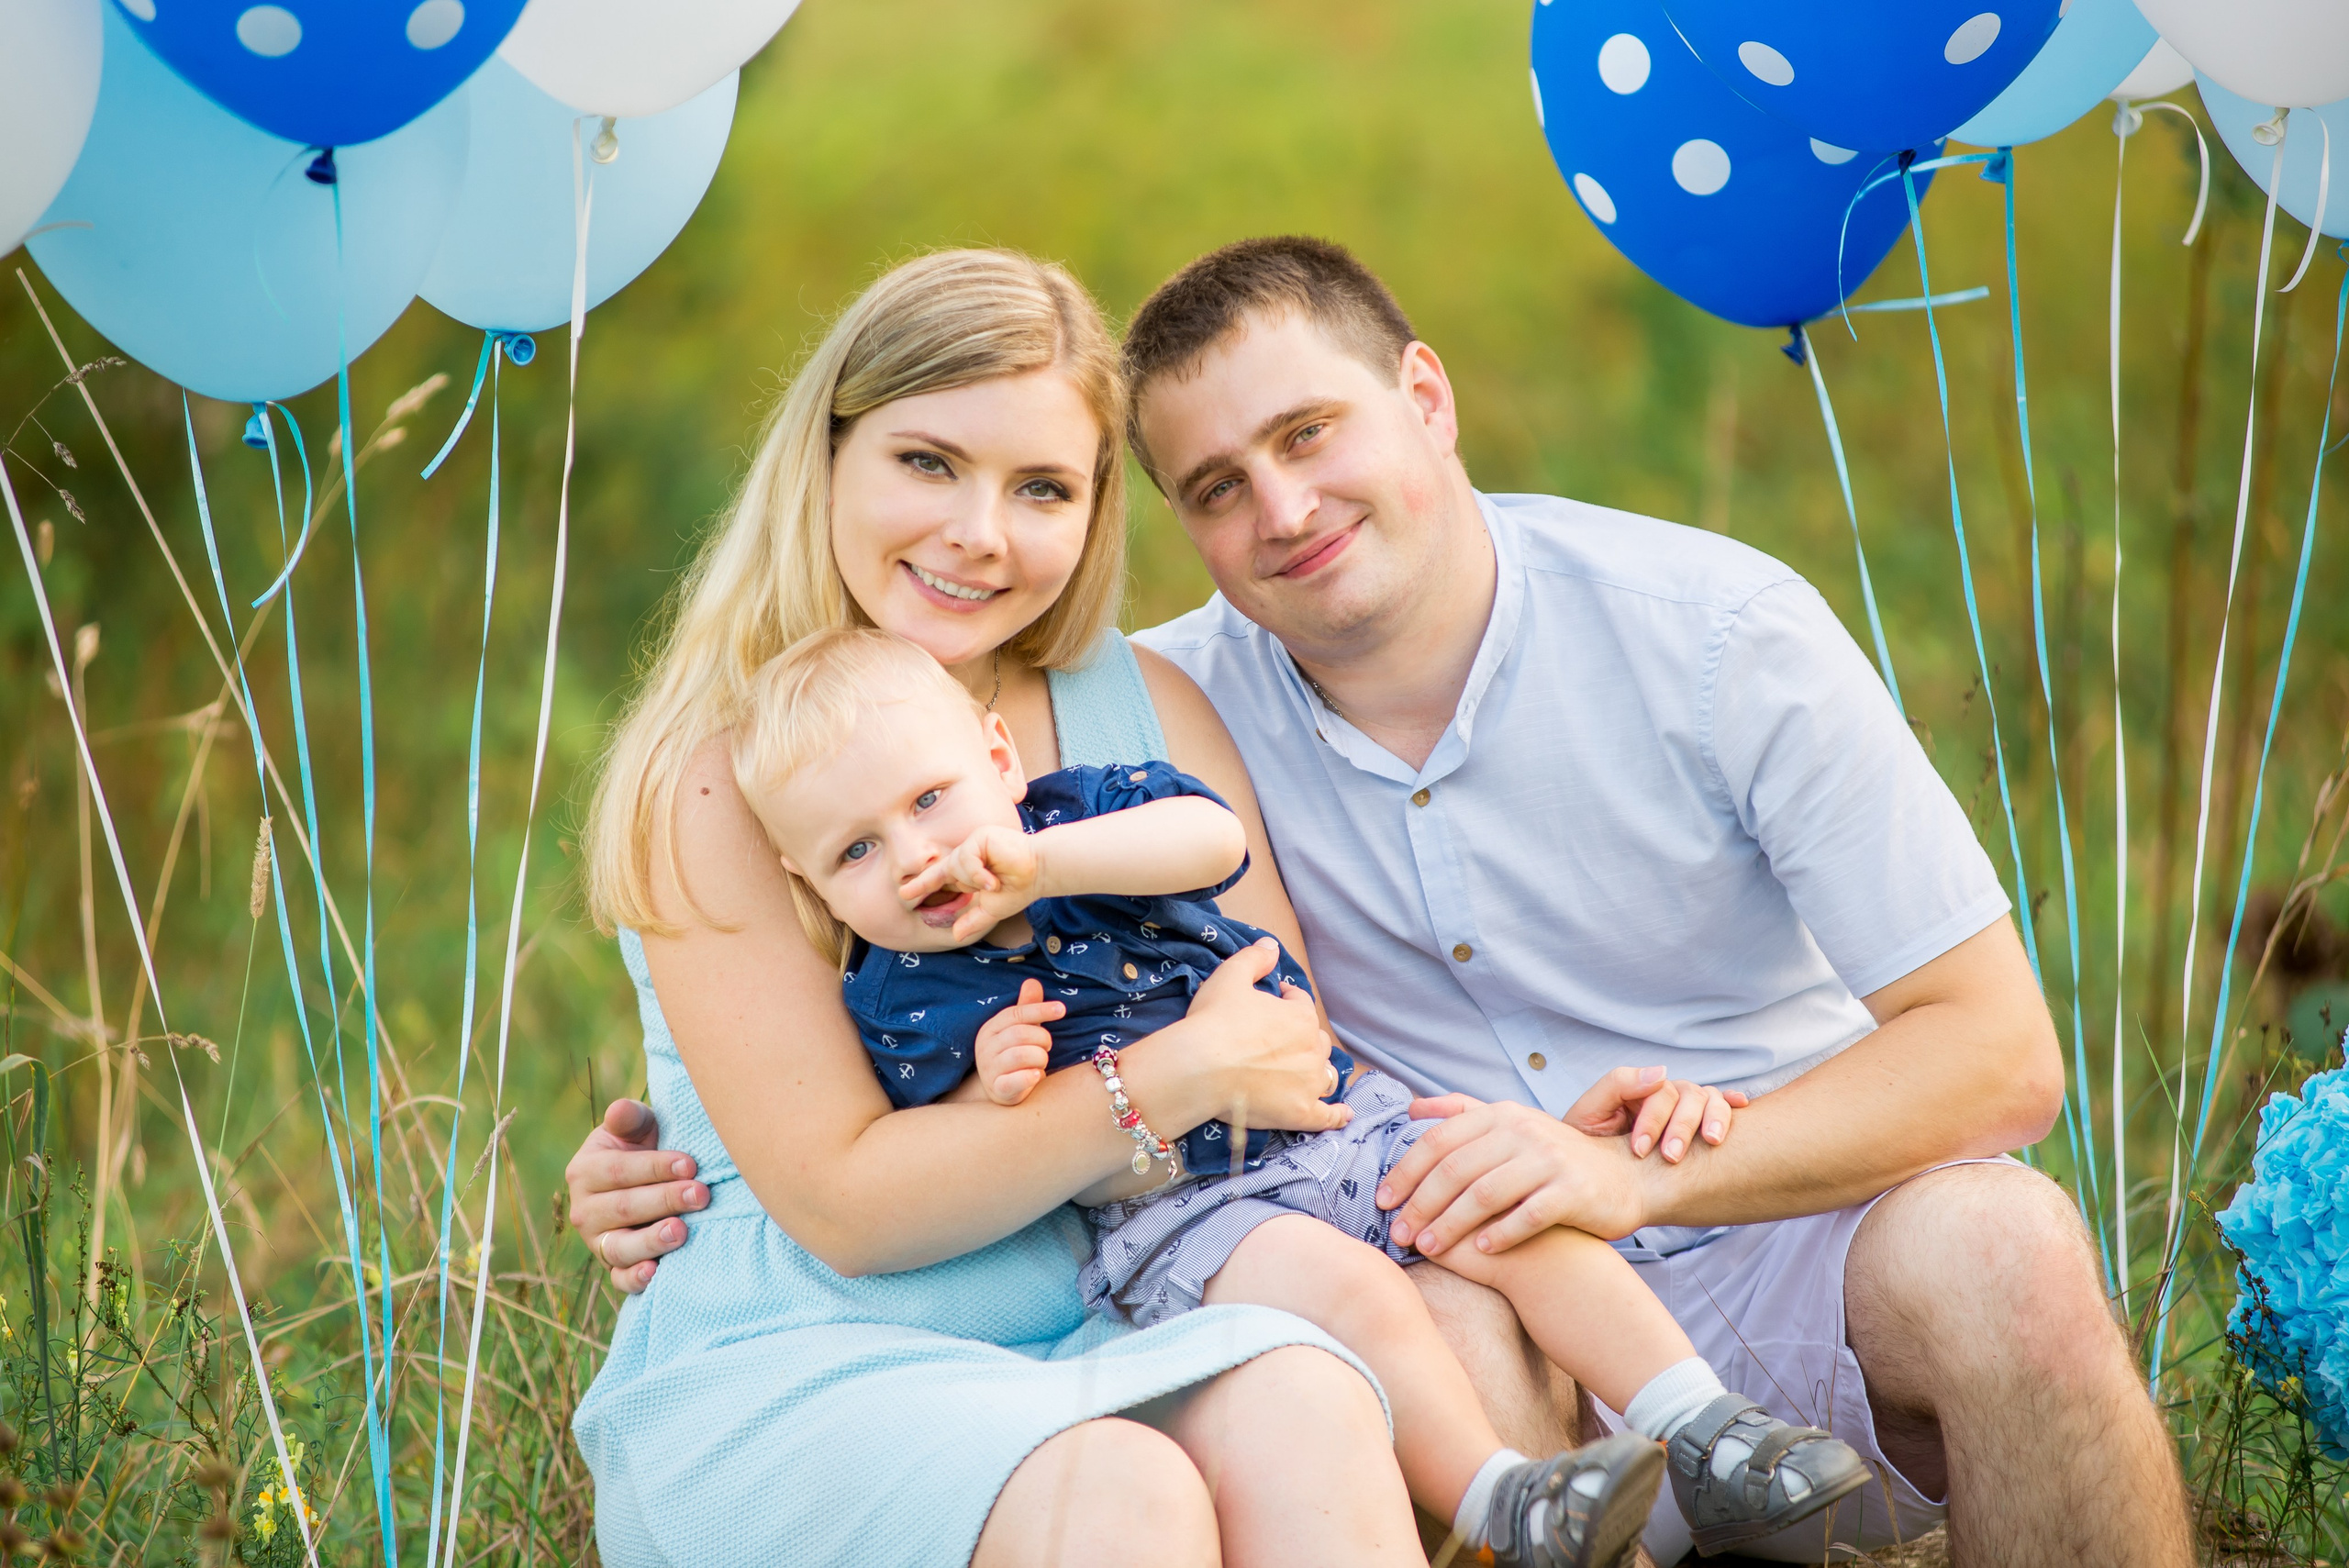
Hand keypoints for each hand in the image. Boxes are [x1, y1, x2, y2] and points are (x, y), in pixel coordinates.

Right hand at [565, 1099, 707, 1293]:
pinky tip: (657, 1272)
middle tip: (701, 1194)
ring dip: (652, 1241)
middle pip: (624, 1208)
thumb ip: (628, 1118)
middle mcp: (584, 1210)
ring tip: (682, 1231)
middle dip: (665, 1200)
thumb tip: (619, 1111)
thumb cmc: (644, 1147)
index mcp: (585, 1170)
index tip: (691, 1164)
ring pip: (620, 1247)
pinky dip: (635, 1279)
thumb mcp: (636, 1127)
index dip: (655, 1167)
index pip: (619, 1171)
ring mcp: (597, 1242)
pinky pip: (620, 1279)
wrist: (649, 1181)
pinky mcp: (613, 1267)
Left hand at [898, 824, 1042, 942]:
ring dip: (973, 880)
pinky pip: (967, 858)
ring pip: (956, 865)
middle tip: (912, 892)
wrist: (1039, 872)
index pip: (941, 879)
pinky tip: (992, 880)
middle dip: (929, 881)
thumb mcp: (992, 909)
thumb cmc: (1019, 888)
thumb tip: (955, 935)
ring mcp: (974, 845)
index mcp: (969, 873)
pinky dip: (977, 873)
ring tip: (994, 885)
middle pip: (943, 871)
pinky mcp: (981, 837)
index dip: (922, 885)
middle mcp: (968, 857)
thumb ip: (973, 921)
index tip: (903, 893)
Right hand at [973, 979, 1064, 1104]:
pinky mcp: (997, 1089)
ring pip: (1021, 1056)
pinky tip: (1037, 1075)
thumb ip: (1026, 1008)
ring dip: (1040, 1058)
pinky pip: (1014, 1081)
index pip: (1015, 1013)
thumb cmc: (1013, 1054)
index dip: (1040, 1009)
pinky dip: (1029, 1077)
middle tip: (1048, 1046)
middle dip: (1042, 1038)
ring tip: (1041, 1062)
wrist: (1000, 1089)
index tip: (1061, 1009)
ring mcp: (989, 1069)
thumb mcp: (1019, 1030)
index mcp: (990, 1028)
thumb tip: (1032, 982)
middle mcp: (985, 1047)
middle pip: (1020, 1034)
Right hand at [1178, 938, 1350, 1136]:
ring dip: (1318, 1070)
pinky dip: (1337, 1115)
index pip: (1301, 1003)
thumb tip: (1272, 945)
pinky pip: (1327, 1116)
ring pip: (1324, 1074)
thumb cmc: (1213, 1021)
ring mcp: (1308, 1084)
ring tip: (1306, 1072)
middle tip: (1277, 1041)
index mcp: (1300, 1016)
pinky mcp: (1300, 1113)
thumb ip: (1254, 958)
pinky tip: (1344, 1114)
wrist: (1198, 1068)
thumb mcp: (1230, 976)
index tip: (1271, 1002)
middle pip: (1316, 1040)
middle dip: (1302, 1037)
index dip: (1286, 1000)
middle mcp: (1312, 1049)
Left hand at [1376, 1094, 1644, 1258]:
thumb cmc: (1554, 1159)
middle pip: (1455, 1169)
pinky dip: (1500, 1234)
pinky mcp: (1572, 1190)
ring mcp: (1549, 1159)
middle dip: (1420, 1204)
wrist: (1623, 1178)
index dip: (1405, 1171)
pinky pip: (1527, 1215)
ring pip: (1484, 1194)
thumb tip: (1411, 1107)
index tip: (1382, 1200)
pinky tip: (1480, 1251)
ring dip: (1450, 1225)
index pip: (1439, 1141)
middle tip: (1398, 1233)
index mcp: (1501, 1115)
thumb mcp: (1512, 1125)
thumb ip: (1463, 1114)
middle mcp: (1523, 1131)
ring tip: (1427, 1248)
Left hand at [1562, 1065, 1748, 1162]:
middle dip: (1682, 1126)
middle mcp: (1665, 1097)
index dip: (1653, 1119)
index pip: (1659, 1093)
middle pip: (1689, 1095)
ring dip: (1714, 1119)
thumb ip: (1616, 1086)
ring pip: (1710, 1100)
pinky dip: (1733, 1103)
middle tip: (1671, 1157)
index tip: (1639, 1151)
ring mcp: (1684, 1110)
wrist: (1590, 1177)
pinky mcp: (1699, 1128)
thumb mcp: (1589, 1115)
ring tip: (1711, 1142)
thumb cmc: (1586, 1146)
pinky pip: (1722, 1106)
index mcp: (1639, 1091)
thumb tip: (1660, 1072)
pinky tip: (1741, 1108)